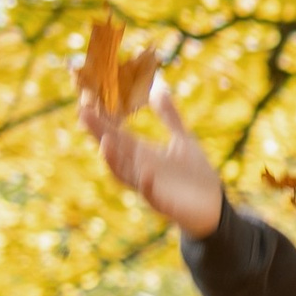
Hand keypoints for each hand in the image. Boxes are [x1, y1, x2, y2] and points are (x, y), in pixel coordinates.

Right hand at [80, 70, 225, 238]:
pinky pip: (151, 195)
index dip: (101, 120)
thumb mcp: (183, 139)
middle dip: (98, 133)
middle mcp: (140, 169)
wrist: (212, 205)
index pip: (116, 133)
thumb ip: (169, 117)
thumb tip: (159, 89)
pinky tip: (147, 172)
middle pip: (114, 150)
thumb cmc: (195, 174)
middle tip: (83, 114)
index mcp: (142, 153)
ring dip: (114, 160)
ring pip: (124, 174)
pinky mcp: (163, 203)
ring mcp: (149, 186)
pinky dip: (147, 184)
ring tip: (105, 142)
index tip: (85, 102)